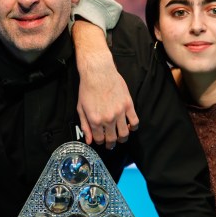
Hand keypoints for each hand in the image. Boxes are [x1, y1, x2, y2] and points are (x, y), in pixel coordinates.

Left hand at [71, 21, 139, 148]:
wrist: (98, 72)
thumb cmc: (87, 88)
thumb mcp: (81, 108)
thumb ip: (85, 126)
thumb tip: (89, 140)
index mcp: (95, 120)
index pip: (99, 139)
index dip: (100, 142)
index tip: (101, 140)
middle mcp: (108, 119)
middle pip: (112, 139)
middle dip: (111, 144)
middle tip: (111, 144)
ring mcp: (120, 112)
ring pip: (125, 133)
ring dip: (122, 138)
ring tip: (121, 137)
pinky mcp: (128, 105)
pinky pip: (135, 121)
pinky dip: (133, 127)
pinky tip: (129, 126)